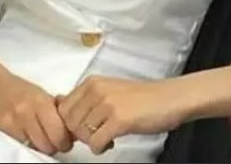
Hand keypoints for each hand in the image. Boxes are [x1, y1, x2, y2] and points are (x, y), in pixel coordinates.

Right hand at [0, 59, 73, 155]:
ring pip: (35, 149)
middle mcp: (25, 113)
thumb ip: (58, 110)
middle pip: (48, 146)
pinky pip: (21, 147)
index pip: (59, 133)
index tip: (65, 139)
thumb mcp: (41, 94)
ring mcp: (11, 125)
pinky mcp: (1, 132)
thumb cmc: (19, 90)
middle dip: (54, 146)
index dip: (65, 140)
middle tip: (53, 140)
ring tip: (39, 138)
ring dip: (40, 147)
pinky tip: (27, 137)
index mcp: (39, 102)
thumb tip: (75, 128)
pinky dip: (27, 145)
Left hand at [57, 76, 189, 154]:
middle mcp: (96, 90)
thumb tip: (61, 106)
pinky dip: (100, 148)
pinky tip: (110, 143)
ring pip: (81, 133)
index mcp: (91, 82)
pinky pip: (96, 142)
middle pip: (69, 122)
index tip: (82, 128)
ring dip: (91, 142)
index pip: (63, 108)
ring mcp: (107, 104)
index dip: (70, 123)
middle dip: (80, 134)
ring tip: (106, 138)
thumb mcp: (108, 90)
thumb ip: (86, 98)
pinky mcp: (119, 120)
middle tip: (94, 136)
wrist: (169, 99)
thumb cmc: (141, 98)